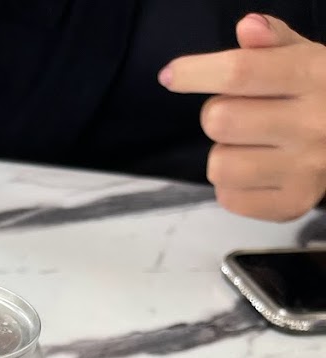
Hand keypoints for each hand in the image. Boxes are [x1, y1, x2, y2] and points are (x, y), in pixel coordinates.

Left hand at [160, 12, 325, 220]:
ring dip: (222, 153)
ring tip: (248, 145)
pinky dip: (231, 185)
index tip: (171, 76)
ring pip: (219, 165)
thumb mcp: (306, 57)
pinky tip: (255, 170)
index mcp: (314, 76)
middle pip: (220, 120)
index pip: (241, 72)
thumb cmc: (320, 95)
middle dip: (216, 114)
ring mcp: (303, 169)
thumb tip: (247, 28)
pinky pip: (229, 198)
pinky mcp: (292, 203)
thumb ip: (274, 41)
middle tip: (237, 113)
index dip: (196, 73)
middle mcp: (312, 123)